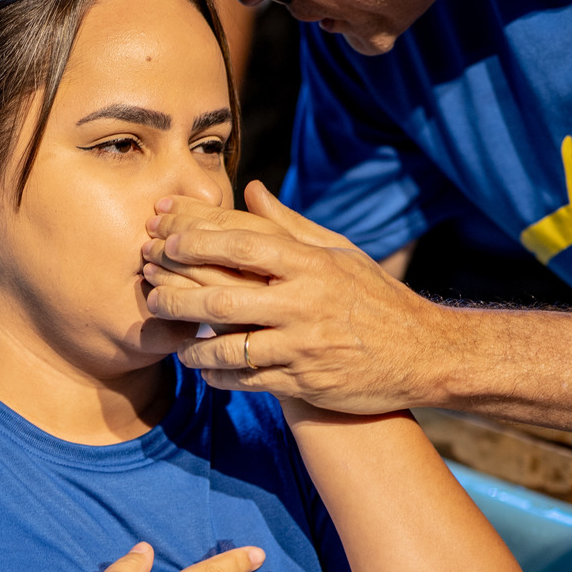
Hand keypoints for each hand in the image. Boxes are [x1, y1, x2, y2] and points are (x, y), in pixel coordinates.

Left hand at [142, 180, 451, 412]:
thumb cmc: (374, 298)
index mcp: (310, 262)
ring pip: (227, 343)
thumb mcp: (338, 252)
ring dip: (189, 341)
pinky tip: (201, 368)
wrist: (424, 354)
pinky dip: (217, 374)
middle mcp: (303, 301)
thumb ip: (289, 224)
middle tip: (148, 283)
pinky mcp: (303, 382)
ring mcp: (302, 344)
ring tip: (171, 335)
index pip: (241, 242)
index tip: (163, 233)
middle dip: (175, 289)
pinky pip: (246, 380)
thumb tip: (250, 190)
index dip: (195, 236)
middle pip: (220, 294)